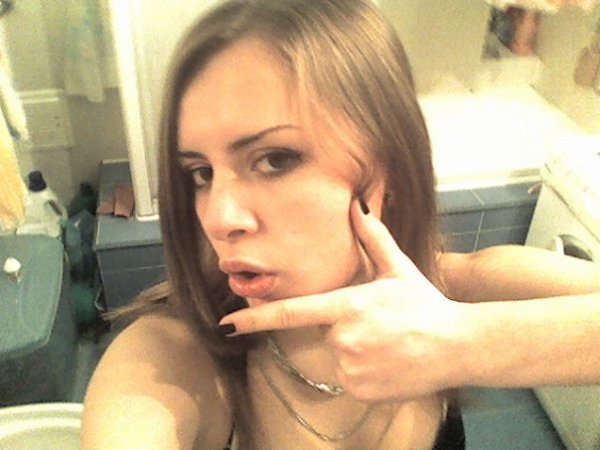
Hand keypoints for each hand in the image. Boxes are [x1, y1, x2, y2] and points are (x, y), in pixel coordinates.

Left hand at [219, 199, 470, 401]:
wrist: (458, 346)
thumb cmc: (425, 305)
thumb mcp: (398, 268)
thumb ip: (372, 238)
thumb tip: (357, 205)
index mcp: (348, 306)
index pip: (292, 313)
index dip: (256, 318)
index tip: (228, 324)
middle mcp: (344, 339)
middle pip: (325, 333)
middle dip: (343, 327)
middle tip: (379, 324)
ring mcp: (352, 368)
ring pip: (338, 357)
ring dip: (354, 350)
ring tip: (388, 343)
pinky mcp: (361, 390)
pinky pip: (350, 378)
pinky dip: (363, 371)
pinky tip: (389, 361)